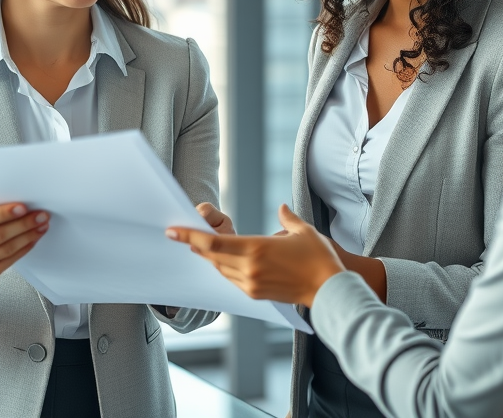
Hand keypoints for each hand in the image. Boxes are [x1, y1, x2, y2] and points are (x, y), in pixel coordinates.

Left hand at [166, 204, 344, 306]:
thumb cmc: (319, 258)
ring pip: (220, 269)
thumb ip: (287, 218)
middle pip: (211, 256)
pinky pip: (231, 280)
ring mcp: (251, 284)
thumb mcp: (303, 231)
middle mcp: (249, 269)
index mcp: (256, 249)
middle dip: (194, 245)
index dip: (190, 236)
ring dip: (208, 257)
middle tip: (180, 233)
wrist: (329, 290)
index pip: (213, 243)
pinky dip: (223, 268)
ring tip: (198, 245)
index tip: (173, 231)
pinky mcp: (256, 294)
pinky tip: (221, 260)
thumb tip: (281, 207)